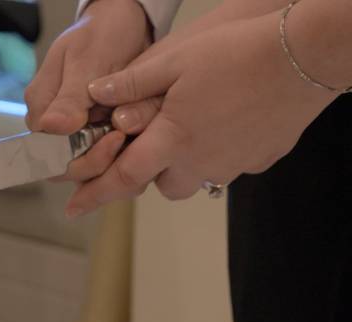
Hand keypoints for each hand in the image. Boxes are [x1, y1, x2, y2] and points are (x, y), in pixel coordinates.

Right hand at [24, 0, 150, 182]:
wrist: (127, 21)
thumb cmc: (101, 34)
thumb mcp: (86, 60)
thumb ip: (69, 98)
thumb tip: (50, 128)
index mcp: (42, 108)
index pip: (47, 151)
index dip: (77, 155)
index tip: (111, 140)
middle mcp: (54, 125)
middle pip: (66, 164)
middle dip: (97, 160)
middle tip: (126, 138)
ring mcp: (76, 131)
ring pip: (86, 166)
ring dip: (112, 161)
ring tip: (136, 138)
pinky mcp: (97, 133)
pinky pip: (105, 157)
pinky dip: (123, 154)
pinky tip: (139, 140)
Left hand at [65, 11, 335, 215]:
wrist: (308, 55)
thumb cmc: (238, 52)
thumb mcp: (175, 59)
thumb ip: (132, 83)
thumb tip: (95, 94)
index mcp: (172, 139)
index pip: (123, 177)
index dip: (95, 194)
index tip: (73, 209)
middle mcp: (201, 161)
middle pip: (162, 184)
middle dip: (149, 171)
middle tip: (149, 144)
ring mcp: (234, 163)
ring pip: (196, 177)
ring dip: (184, 162)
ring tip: (189, 129)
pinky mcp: (261, 158)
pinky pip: (229, 164)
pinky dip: (219, 150)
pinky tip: (227, 121)